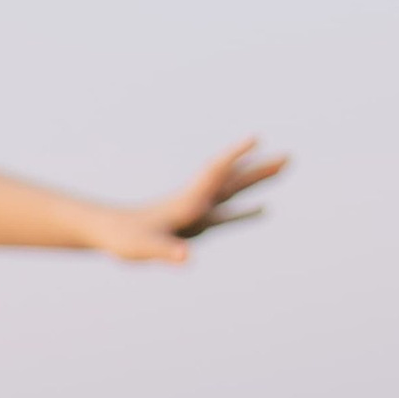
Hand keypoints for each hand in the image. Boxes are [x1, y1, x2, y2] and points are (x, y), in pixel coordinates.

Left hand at [111, 139, 285, 262]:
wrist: (109, 232)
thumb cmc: (125, 238)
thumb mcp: (146, 247)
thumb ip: (166, 252)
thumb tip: (187, 258)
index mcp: (187, 202)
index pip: (214, 173)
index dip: (234, 156)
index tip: (255, 139)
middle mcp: (197, 201)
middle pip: (233, 180)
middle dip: (260, 168)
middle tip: (289, 157)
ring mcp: (199, 211)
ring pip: (234, 191)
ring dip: (257, 181)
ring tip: (282, 168)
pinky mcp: (197, 224)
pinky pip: (228, 214)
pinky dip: (246, 210)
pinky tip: (262, 209)